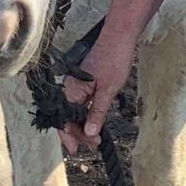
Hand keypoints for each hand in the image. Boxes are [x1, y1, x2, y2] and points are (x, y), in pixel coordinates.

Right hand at [59, 30, 135, 155]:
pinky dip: (85, 115)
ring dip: (82, 126)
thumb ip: (97, 113)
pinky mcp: (84, 82)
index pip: (65, 120)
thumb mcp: (108, 90)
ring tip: (93, 140)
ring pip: (73, 111)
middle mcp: (69, 87)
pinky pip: (79, 103)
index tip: (82, 148)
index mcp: (71, 90)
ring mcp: (76, 84)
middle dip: (77, 134)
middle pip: (67, 117)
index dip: (72, 136)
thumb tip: (89, 133)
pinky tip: (92, 123)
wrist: (119, 37)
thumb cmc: (114, 59)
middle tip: (92, 147)